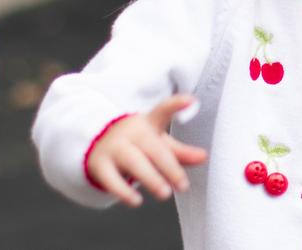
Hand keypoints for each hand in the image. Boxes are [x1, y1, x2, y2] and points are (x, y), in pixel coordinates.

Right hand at [85, 95, 209, 206]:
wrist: (98, 145)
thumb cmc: (136, 145)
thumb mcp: (158, 145)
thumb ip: (181, 152)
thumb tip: (203, 157)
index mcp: (148, 124)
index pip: (162, 111)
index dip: (176, 105)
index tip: (191, 100)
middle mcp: (131, 133)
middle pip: (152, 147)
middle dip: (169, 167)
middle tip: (183, 185)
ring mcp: (114, 147)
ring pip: (133, 162)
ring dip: (150, 178)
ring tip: (164, 193)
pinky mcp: (100, 164)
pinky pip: (111, 179)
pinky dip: (123, 191)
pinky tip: (136, 201)